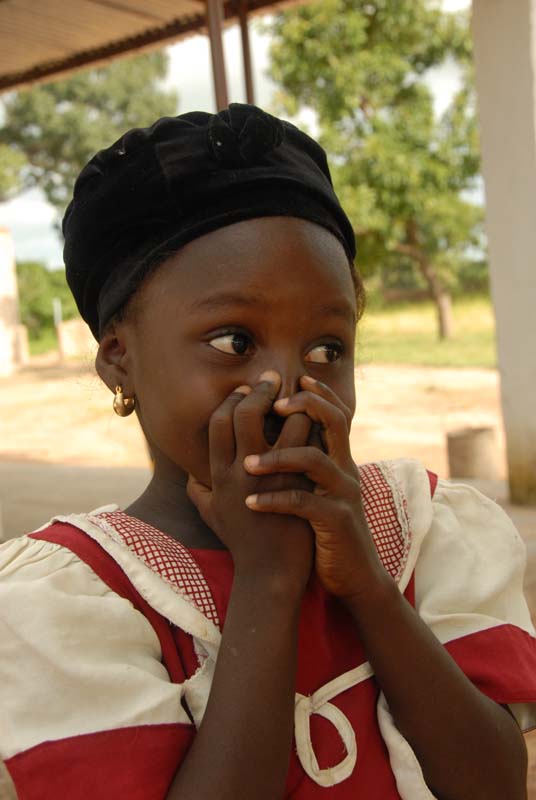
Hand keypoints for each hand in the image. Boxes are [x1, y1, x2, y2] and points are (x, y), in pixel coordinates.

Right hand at [187, 371, 314, 593]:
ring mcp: (271, 479)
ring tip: (300, 394)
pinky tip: (321, 419)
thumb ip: (199, 491)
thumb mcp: (212, 516)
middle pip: (244, 415)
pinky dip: (315, 429)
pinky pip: (310, 446)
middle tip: (272, 377)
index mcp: (218, 476)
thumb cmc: (242, 545)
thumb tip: (192, 474)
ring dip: (292, 404)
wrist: (269, 576)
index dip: (231, 400)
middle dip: (259, 390)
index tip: (245, 388)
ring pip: (282, 424)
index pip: (218, 423)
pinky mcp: (298, 487)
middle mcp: (240, 473)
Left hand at [243, 375, 388, 604]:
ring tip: (245, 464)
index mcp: (337, 460)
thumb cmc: (323, 532)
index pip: (334, 414)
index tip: (291, 378)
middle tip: (273, 404)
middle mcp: (345, 470)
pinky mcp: (337, 521)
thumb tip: (252, 450)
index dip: (317, 393)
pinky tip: (250, 504)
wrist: (353, 576)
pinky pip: (305, 502)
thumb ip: (295, 471)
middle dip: (305, 405)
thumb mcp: (313, 494)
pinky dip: (275, 500)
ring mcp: (343, 494)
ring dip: (278, 456)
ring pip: (315, 459)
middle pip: (334, 421)